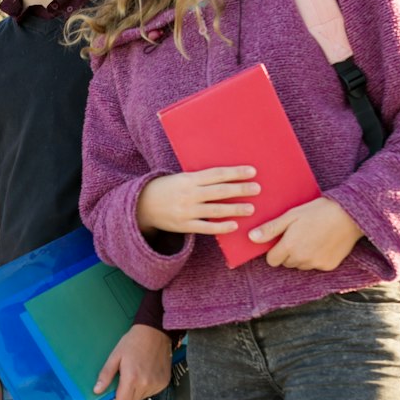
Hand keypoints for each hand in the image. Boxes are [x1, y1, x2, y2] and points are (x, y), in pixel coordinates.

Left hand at [95, 324, 171, 399]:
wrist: (155, 332)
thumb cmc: (133, 342)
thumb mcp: (115, 356)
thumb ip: (106, 375)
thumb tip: (97, 390)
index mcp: (132, 379)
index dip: (117, 398)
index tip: (116, 388)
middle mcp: (146, 384)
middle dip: (126, 394)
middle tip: (126, 378)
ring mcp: (157, 384)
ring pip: (142, 397)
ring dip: (137, 390)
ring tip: (137, 372)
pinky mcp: (164, 382)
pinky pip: (152, 391)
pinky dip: (147, 386)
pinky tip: (147, 372)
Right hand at [136, 167, 259, 234]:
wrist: (142, 206)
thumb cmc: (167, 188)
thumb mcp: (181, 178)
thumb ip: (200, 178)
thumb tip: (227, 177)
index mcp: (188, 179)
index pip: (216, 174)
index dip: (235, 173)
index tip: (252, 172)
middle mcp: (188, 194)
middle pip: (219, 191)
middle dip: (240, 190)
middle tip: (257, 189)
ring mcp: (186, 211)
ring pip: (215, 210)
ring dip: (235, 209)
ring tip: (251, 208)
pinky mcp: (184, 226)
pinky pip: (206, 227)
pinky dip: (221, 227)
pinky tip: (234, 225)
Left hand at [248, 196, 364, 271]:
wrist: (349, 215)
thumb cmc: (318, 211)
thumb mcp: (291, 215)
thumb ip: (271, 228)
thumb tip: (251, 238)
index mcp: (289, 246)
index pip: (272, 260)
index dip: (274, 250)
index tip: (282, 240)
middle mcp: (301, 259)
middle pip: (286, 263)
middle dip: (288, 252)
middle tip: (298, 235)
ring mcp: (316, 264)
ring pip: (300, 265)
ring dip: (302, 256)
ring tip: (311, 237)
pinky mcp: (328, 266)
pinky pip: (316, 266)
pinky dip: (317, 258)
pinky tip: (323, 242)